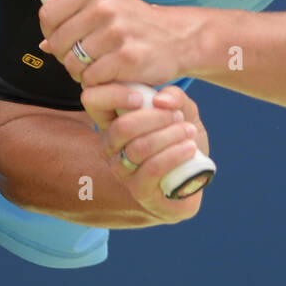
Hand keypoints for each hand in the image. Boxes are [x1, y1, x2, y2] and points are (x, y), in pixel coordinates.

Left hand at [38, 0, 197, 88]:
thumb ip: (74, 19)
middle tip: (82, 60)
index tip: (63, 40)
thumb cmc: (138, 24)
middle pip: (57, 42)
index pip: (48, 14)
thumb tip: (43, 43)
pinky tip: (108, 76)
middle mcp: (104, 7)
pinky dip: (96, 83)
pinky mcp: (127, 57)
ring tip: (97, 67)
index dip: (50, 33)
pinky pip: (91, 78)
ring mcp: (116, 32)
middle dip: (65, 57)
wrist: (178, 38)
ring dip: (80, 72)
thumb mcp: (107, 7)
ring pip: (72, 63)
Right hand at [80, 82, 209, 223]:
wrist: (194, 176)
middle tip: (178, 117)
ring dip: (169, 136)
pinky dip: (174, 155)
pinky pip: (152, 169)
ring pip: (139, 148)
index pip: (92, 100)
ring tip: (188, 132)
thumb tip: (161, 100)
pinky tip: (189, 148)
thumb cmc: (181, 138)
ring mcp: (121, 171)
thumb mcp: (183, 111)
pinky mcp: (138, 190)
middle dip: (156, 118)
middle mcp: (109, 146)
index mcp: (112, 120)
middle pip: (122, 127)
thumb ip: (175, 97)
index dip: (114, 94)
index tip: (143, 97)